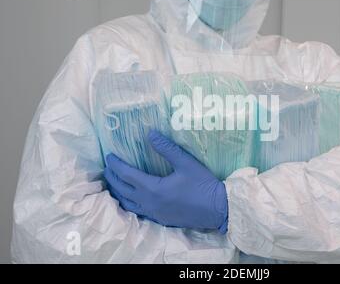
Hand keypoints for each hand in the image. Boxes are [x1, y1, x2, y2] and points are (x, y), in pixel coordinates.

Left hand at [104, 131, 227, 233]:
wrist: (218, 209)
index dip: (116, 165)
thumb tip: (150, 133)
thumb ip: (167, 148)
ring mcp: (154, 214)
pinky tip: (131, 198)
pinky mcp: (161, 220)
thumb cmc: (203, 185)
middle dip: (112, 178)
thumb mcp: (186, 163)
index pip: (127, 175)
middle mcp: (149, 203)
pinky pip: (137, 211)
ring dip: (117, 192)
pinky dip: (128, 203)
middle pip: (122, 190)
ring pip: (127, 204)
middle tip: (108, 167)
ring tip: (113, 183)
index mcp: (153, 188)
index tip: (109, 156)